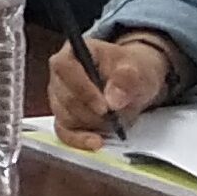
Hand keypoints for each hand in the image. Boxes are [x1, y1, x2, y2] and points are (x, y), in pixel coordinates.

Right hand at [43, 30, 181, 140]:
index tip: (104, 107)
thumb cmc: (131, 70)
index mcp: (73, 53)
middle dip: (92, 112)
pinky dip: (79, 140)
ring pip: (65, 116)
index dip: (81, 89)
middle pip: (65, 97)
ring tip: (114, 121)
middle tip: (116, 117)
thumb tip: (113, 99)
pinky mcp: (64, 116)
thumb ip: (127, 79)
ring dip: (92, 124)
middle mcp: (60, 75)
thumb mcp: (137, 68)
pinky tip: (95, 142)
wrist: (134, 82)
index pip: (64, 68)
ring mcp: (59, 97)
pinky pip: (63, 131)